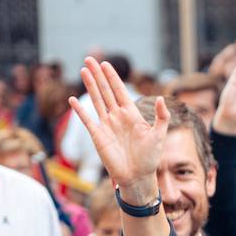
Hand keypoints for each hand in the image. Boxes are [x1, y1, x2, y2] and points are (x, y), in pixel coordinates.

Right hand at [69, 57, 166, 201]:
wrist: (138, 177)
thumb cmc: (150, 158)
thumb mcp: (159, 135)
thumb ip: (162, 116)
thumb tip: (162, 98)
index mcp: (131, 114)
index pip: (120, 90)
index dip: (112, 77)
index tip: (106, 64)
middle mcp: (117, 117)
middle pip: (105, 91)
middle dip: (98, 75)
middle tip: (90, 59)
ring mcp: (107, 125)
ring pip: (96, 100)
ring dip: (90, 85)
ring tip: (83, 70)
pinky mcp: (98, 136)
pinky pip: (87, 120)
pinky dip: (79, 110)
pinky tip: (72, 99)